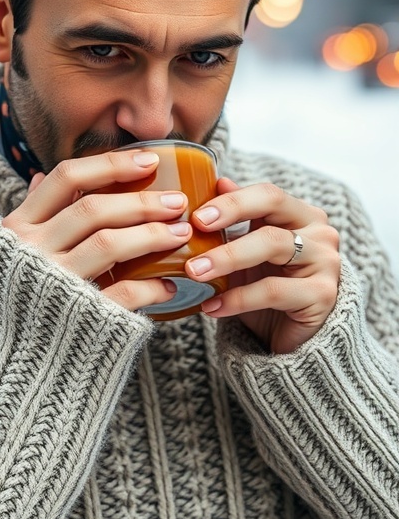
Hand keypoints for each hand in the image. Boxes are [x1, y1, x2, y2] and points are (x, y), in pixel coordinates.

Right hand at [2, 150, 191, 313]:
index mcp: (16, 228)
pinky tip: (170, 286)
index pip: (66, 178)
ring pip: (108, 244)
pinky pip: (123, 292)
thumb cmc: (17, 305)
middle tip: (178, 201)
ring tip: (182, 234)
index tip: (151, 160)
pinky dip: (152, 288)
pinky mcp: (78, 317)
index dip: (111, 164)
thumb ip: (29, 218)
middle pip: (92, 209)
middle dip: (142, 201)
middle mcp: (31, 252)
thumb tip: (37, 178)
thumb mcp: (8, 255)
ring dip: (152, 235)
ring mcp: (54, 285)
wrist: (6, 372)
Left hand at [187, 177, 340, 353]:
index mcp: (300, 214)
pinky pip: (274, 291)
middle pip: (274, 207)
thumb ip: (238, 217)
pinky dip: (238, 298)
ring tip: (195, 272)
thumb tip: (219, 181)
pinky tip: (212, 306)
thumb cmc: (266, 286)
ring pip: (273, 245)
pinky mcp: (323, 295)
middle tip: (192, 231)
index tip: (197, 216)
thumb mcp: (247, 250)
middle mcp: (319, 231)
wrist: (288, 337)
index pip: (267, 193)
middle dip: (228, 216)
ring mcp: (325, 261)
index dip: (232, 200)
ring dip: (228, 257)